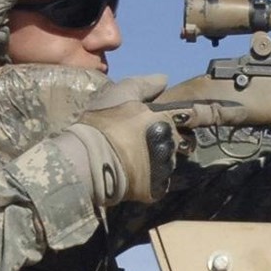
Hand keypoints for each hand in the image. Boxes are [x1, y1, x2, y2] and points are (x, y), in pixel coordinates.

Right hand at [61, 74, 177, 204]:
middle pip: (172, 143)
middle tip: (137, 143)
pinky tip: (133, 175)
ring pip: (166, 164)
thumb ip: (144, 85)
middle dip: (160, 142)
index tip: (160, 125)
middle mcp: (170, 146)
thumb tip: (164, 79)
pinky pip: (158, 184)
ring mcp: (164, 170)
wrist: (87, 160)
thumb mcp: (119, 93)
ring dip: (155, 161)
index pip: (184, 119)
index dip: (173, 121)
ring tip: (132, 160)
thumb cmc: (102, 124)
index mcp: (165, 121)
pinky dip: (149, 180)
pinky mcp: (155, 190)